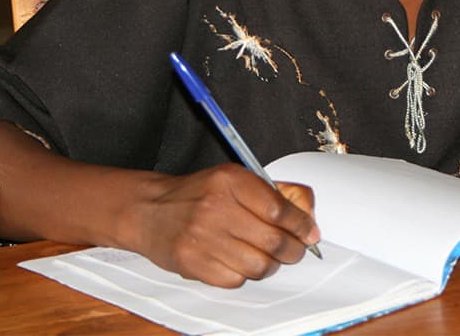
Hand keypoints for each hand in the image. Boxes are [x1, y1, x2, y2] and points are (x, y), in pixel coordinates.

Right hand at [132, 164, 319, 287]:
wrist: (149, 210)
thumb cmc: (196, 195)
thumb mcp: (232, 179)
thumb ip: (270, 193)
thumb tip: (306, 218)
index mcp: (230, 181)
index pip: (279, 209)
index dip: (301, 225)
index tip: (309, 232)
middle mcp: (216, 207)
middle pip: (273, 240)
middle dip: (293, 250)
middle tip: (295, 250)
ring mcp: (203, 237)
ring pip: (258, 265)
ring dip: (270, 265)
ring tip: (267, 257)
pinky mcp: (193, 262)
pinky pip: (236, 280)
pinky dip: (244, 275)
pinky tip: (239, 262)